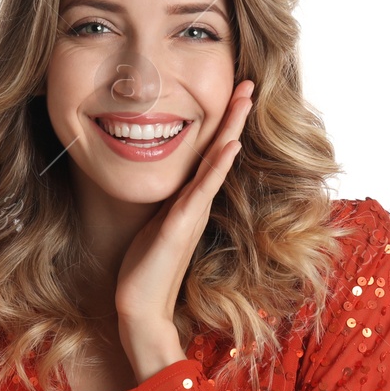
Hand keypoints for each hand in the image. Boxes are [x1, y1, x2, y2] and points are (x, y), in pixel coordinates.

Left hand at [115, 79, 253, 379]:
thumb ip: (162, 203)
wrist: (139, 307)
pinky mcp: (181, 226)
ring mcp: (191, 213)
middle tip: (250, 82)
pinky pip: (202, 190)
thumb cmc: (143, 269)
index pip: (208, 153)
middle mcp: (196, 203)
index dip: (221, 123)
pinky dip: (216, 167)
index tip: (232, 92)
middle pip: (219, 150)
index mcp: (188, 200)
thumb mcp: (151, 224)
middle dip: (233, 115)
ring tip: (244, 99)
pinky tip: (229, 146)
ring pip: (215, 163)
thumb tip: (159, 180)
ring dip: (231, 129)